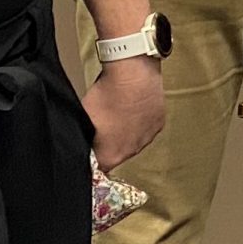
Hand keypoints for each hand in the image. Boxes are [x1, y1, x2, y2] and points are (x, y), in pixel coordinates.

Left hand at [83, 56, 165, 172]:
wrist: (134, 75)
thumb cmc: (106, 95)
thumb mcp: (84, 119)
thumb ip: (84, 139)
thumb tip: (84, 145)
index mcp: (112, 156)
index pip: (100, 168)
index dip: (94, 158)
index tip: (91, 146)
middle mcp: (132, 152)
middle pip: (118, 154)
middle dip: (110, 145)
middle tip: (103, 126)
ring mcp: (148, 138)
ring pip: (134, 141)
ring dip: (126, 133)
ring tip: (119, 114)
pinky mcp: (159, 124)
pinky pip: (146, 128)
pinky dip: (140, 122)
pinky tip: (133, 108)